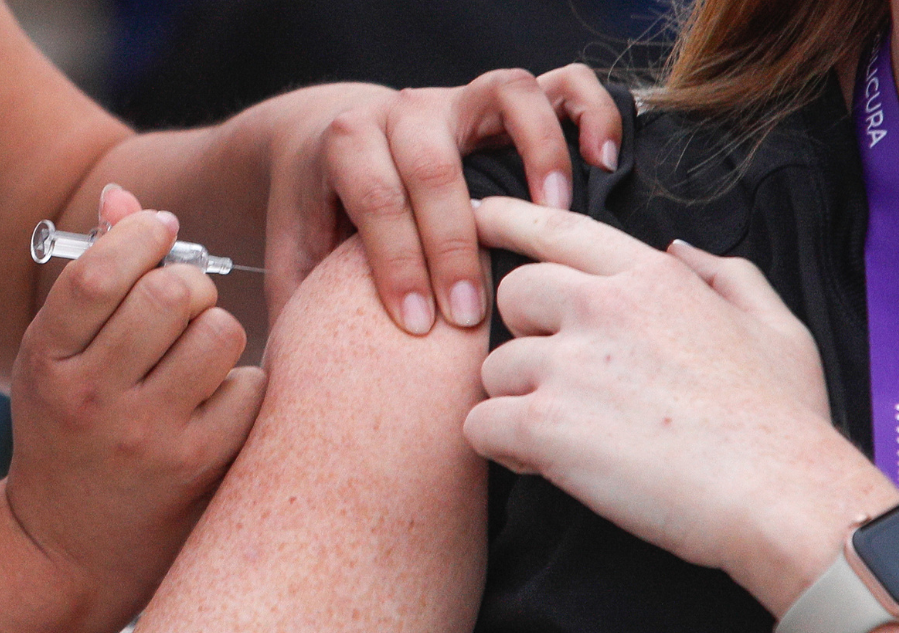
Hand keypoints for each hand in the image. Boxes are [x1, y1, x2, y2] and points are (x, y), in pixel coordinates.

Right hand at [5, 187, 266, 629]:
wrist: (72, 540)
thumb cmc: (71, 424)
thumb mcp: (58, 353)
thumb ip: (93, 274)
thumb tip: (126, 195)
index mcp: (47, 358)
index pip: (101, 272)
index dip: (142, 234)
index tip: (162, 230)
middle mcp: (93, 397)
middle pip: (173, 293)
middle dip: (191, 283)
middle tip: (186, 300)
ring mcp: (148, 434)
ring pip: (221, 333)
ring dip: (219, 330)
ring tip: (199, 354)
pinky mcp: (201, 462)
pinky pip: (250, 384)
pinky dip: (242, 381)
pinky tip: (216, 399)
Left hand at [265, 65, 620, 333]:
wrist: (328, 142)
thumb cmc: (320, 210)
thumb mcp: (297, 251)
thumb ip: (297, 298)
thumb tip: (300, 373)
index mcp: (347, 141)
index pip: (375, 198)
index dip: (396, 264)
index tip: (416, 327)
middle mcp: (404, 110)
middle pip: (434, 164)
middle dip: (454, 244)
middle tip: (470, 316)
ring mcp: (459, 98)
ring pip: (505, 96)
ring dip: (536, 154)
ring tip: (553, 216)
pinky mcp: (503, 102)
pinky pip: (559, 85)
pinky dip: (587, 114)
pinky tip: (601, 163)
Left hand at [463, 197, 898, 615]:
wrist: (780, 497)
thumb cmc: (782, 422)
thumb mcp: (776, 327)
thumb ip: (725, 276)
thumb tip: (680, 250)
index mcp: (649, 279)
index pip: (559, 230)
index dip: (508, 218)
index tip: (477, 214)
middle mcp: (599, 307)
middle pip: (512, 295)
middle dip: (525, 336)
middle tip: (561, 380)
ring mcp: (566, 364)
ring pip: (493, 370)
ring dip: (517, 404)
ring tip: (566, 438)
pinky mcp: (543, 424)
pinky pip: (478, 425)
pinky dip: (500, 448)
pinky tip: (540, 463)